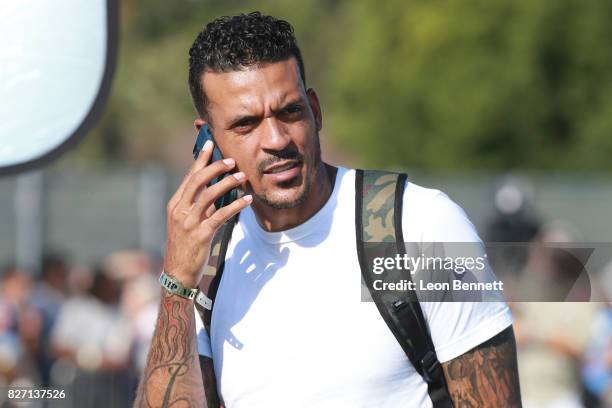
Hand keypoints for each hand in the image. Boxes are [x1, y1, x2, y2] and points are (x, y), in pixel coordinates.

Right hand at [163, 139, 251, 287]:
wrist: (178, 272)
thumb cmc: (186, 246)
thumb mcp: (188, 222)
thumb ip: (200, 206)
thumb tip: (219, 189)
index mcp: (175, 204)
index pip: (188, 177)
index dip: (200, 160)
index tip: (210, 144)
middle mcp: (179, 211)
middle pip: (197, 181)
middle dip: (215, 167)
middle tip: (232, 160)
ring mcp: (188, 223)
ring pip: (208, 196)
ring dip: (227, 184)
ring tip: (242, 177)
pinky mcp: (200, 235)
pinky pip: (220, 216)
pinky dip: (235, 206)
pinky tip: (247, 201)